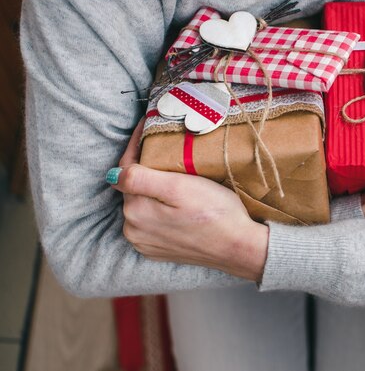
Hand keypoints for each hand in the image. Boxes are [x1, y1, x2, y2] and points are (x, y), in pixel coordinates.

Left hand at [108, 119, 268, 281]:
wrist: (240, 247)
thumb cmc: (216, 214)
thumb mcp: (179, 188)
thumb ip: (141, 180)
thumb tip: (113, 174)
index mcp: (135, 211)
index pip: (125, 169)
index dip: (136, 146)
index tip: (146, 125)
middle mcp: (134, 230)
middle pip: (134, 188)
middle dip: (146, 169)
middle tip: (166, 151)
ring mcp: (145, 243)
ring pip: (142, 205)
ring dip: (153, 190)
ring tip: (174, 176)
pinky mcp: (159, 250)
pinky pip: (151, 222)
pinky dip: (159, 209)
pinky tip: (176, 203)